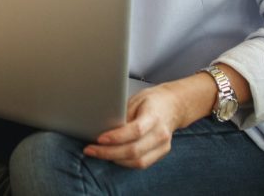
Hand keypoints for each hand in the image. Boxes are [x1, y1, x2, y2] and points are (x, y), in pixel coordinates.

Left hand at [84, 82, 199, 168]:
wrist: (173, 106)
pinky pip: (141, 163)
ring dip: (114, 159)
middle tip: (90, 150)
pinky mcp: (161, 153)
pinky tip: (111, 156)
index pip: (135, 131)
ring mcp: (163, 146)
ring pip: (138, 161)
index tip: (99, 138)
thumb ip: (123, 114)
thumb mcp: (135, 100)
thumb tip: (104, 127)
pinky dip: (124, 162)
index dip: (117, 137)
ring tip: (97, 153)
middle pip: (134, 150)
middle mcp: (161, 134)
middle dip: (109, 153)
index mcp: (154, 117)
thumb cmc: (151, 101)